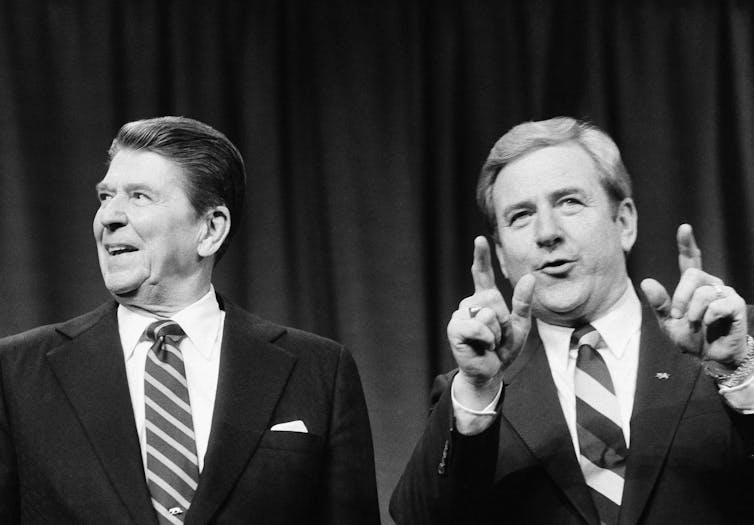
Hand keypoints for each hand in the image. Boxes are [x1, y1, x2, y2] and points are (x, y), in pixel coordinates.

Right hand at [447, 237, 533, 405]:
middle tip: (497, 336)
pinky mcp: (455, 328)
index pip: (482, 273)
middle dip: (503, 321)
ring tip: (489, 343)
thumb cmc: (504, 348)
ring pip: (487, 314)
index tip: (479, 239)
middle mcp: (470, 303)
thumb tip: (529, 277)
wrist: (492, 372)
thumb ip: (523, 302)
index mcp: (484, 299)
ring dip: (496, 333)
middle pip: (493, 299)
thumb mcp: (520, 325)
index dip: (481, 256)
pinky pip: (478, 326)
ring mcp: (460, 315)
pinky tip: (481, 347)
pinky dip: (486, 339)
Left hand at [640, 224, 748, 367]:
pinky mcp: (736, 305)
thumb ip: (658, 303)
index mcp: (693, 285)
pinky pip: (718, 305)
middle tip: (676, 316)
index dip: (687, 243)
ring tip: (696, 324)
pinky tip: (710, 324)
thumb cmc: (691, 338)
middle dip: (680, 297)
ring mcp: (725, 293)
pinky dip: (709, 317)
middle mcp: (711, 284)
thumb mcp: (668, 322)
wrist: (710, 358)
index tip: (684, 228)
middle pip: (692, 275)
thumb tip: (646, 281)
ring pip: (704, 292)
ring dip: (693, 312)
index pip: (691, 259)